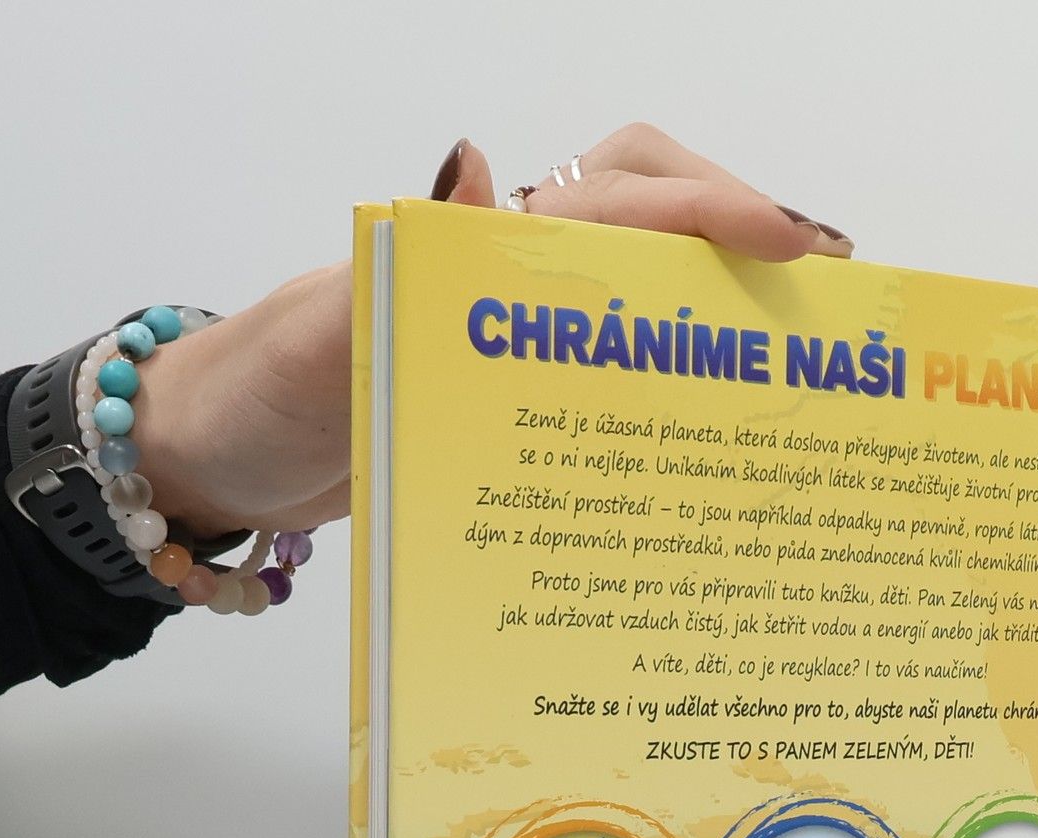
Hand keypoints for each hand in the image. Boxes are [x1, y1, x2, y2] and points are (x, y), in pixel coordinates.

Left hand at [134, 125, 851, 538]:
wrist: (206, 462)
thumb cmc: (256, 393)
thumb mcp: (320, 335)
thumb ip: (399, 269)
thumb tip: (481, 176)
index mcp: (475, 246)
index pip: (616, 199)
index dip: (708, 211)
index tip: (796, 248)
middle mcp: (511, 277)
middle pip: (650, 212)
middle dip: (743, 231)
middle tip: (830, 292)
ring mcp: (518, 337)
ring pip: (645, 289)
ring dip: (724, 303)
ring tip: (802, 352)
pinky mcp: (514, 400)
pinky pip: (614, 371)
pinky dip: (678, 380)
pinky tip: (721, 432)